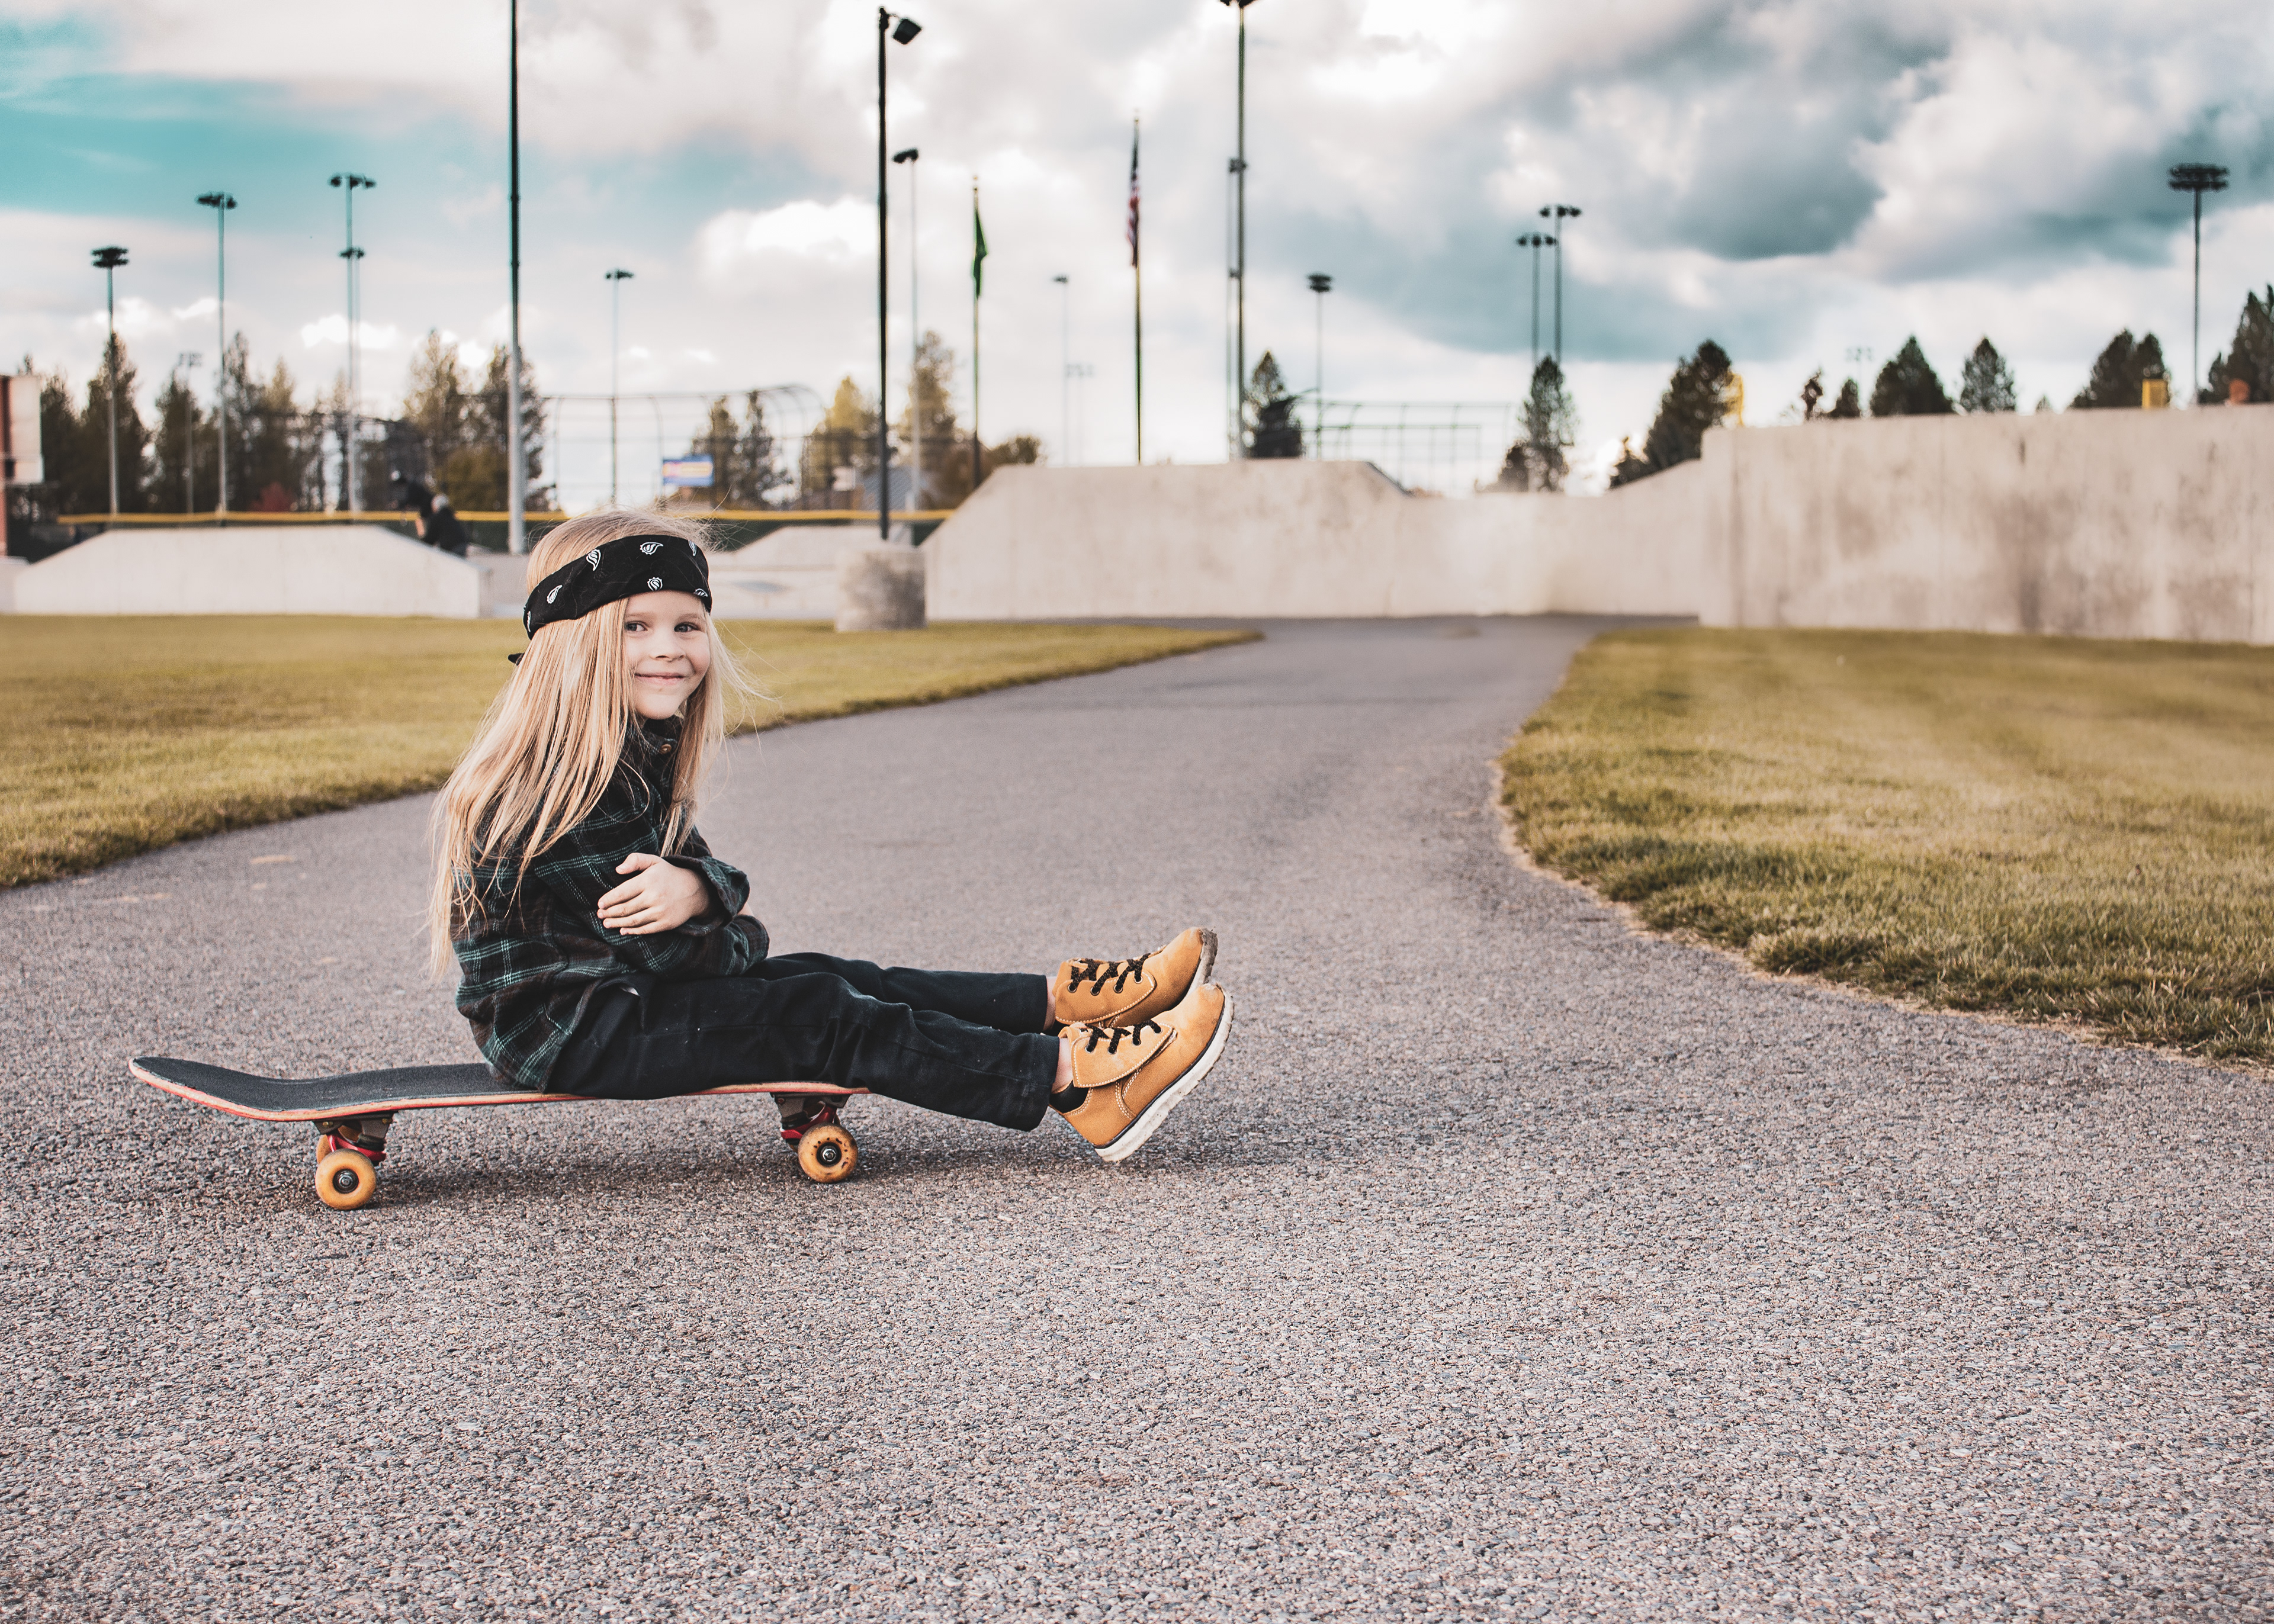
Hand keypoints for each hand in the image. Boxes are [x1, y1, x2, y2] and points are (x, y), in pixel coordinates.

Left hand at [596, 853, 710, 935]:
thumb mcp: (654, 861)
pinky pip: (645, 929)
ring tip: (606, 924)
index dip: (608, 900)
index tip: (600, 904)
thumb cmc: (669, 875)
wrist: (695, 890)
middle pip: (625, 908)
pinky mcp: (666, 923)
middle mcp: (654, 897)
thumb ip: (635, 860)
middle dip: (609, 913)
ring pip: (633, 921)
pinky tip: (623, 930)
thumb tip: (618, 869)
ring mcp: (661, 911)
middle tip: (600, 915)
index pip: (622, 892)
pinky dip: (632, 931)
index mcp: (648, 881)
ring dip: (617, 923)